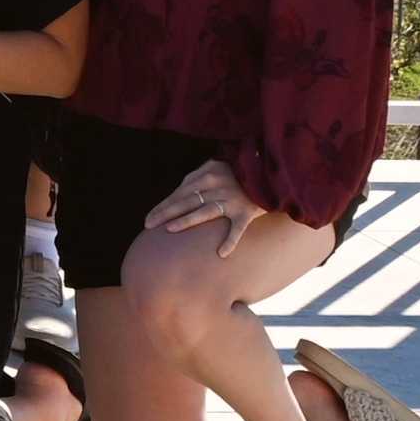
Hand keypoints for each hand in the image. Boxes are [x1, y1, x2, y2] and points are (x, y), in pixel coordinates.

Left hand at [143, 158, 262, 240]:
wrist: (270, 175)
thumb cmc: (240, 173)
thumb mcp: (218, 167)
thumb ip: (199, 177)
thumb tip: (179, 192)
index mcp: (207, 175)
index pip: (180, 193)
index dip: (163, 205)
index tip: (149, 218)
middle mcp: (217, 186)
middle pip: (186, 201)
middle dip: (165, 213)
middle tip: (149, 225)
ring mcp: (232, 199)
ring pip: (205, 211)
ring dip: (187, 220)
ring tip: (170, 229)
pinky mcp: (247, 211)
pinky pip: (237, 228)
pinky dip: (230, 240)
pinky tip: (221, 253)